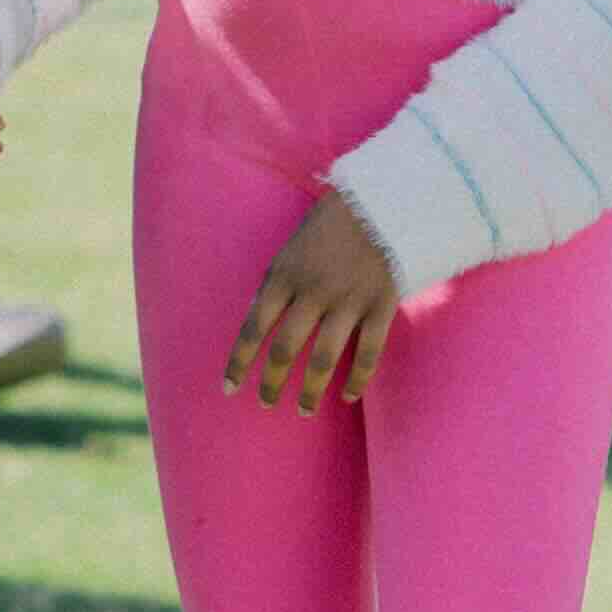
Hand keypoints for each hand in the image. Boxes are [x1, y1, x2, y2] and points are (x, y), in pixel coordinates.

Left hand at [222, 190, 398, 415]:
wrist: (383, 201)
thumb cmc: (330, 223)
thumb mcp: (291, 247)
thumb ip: (275, 282)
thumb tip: (256, 317)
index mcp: (284, 275)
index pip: (254, 327)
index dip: (239, 361)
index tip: (228, 387)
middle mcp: (313, 292)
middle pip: (285, 349)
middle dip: (271, 382)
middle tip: (265, 403)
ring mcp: (349, 301)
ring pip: (323, 359)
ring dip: (311, 390)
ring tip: (303, 410)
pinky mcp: (381, 306)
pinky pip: (368, 353)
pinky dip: (357, 379)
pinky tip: (348, 396)